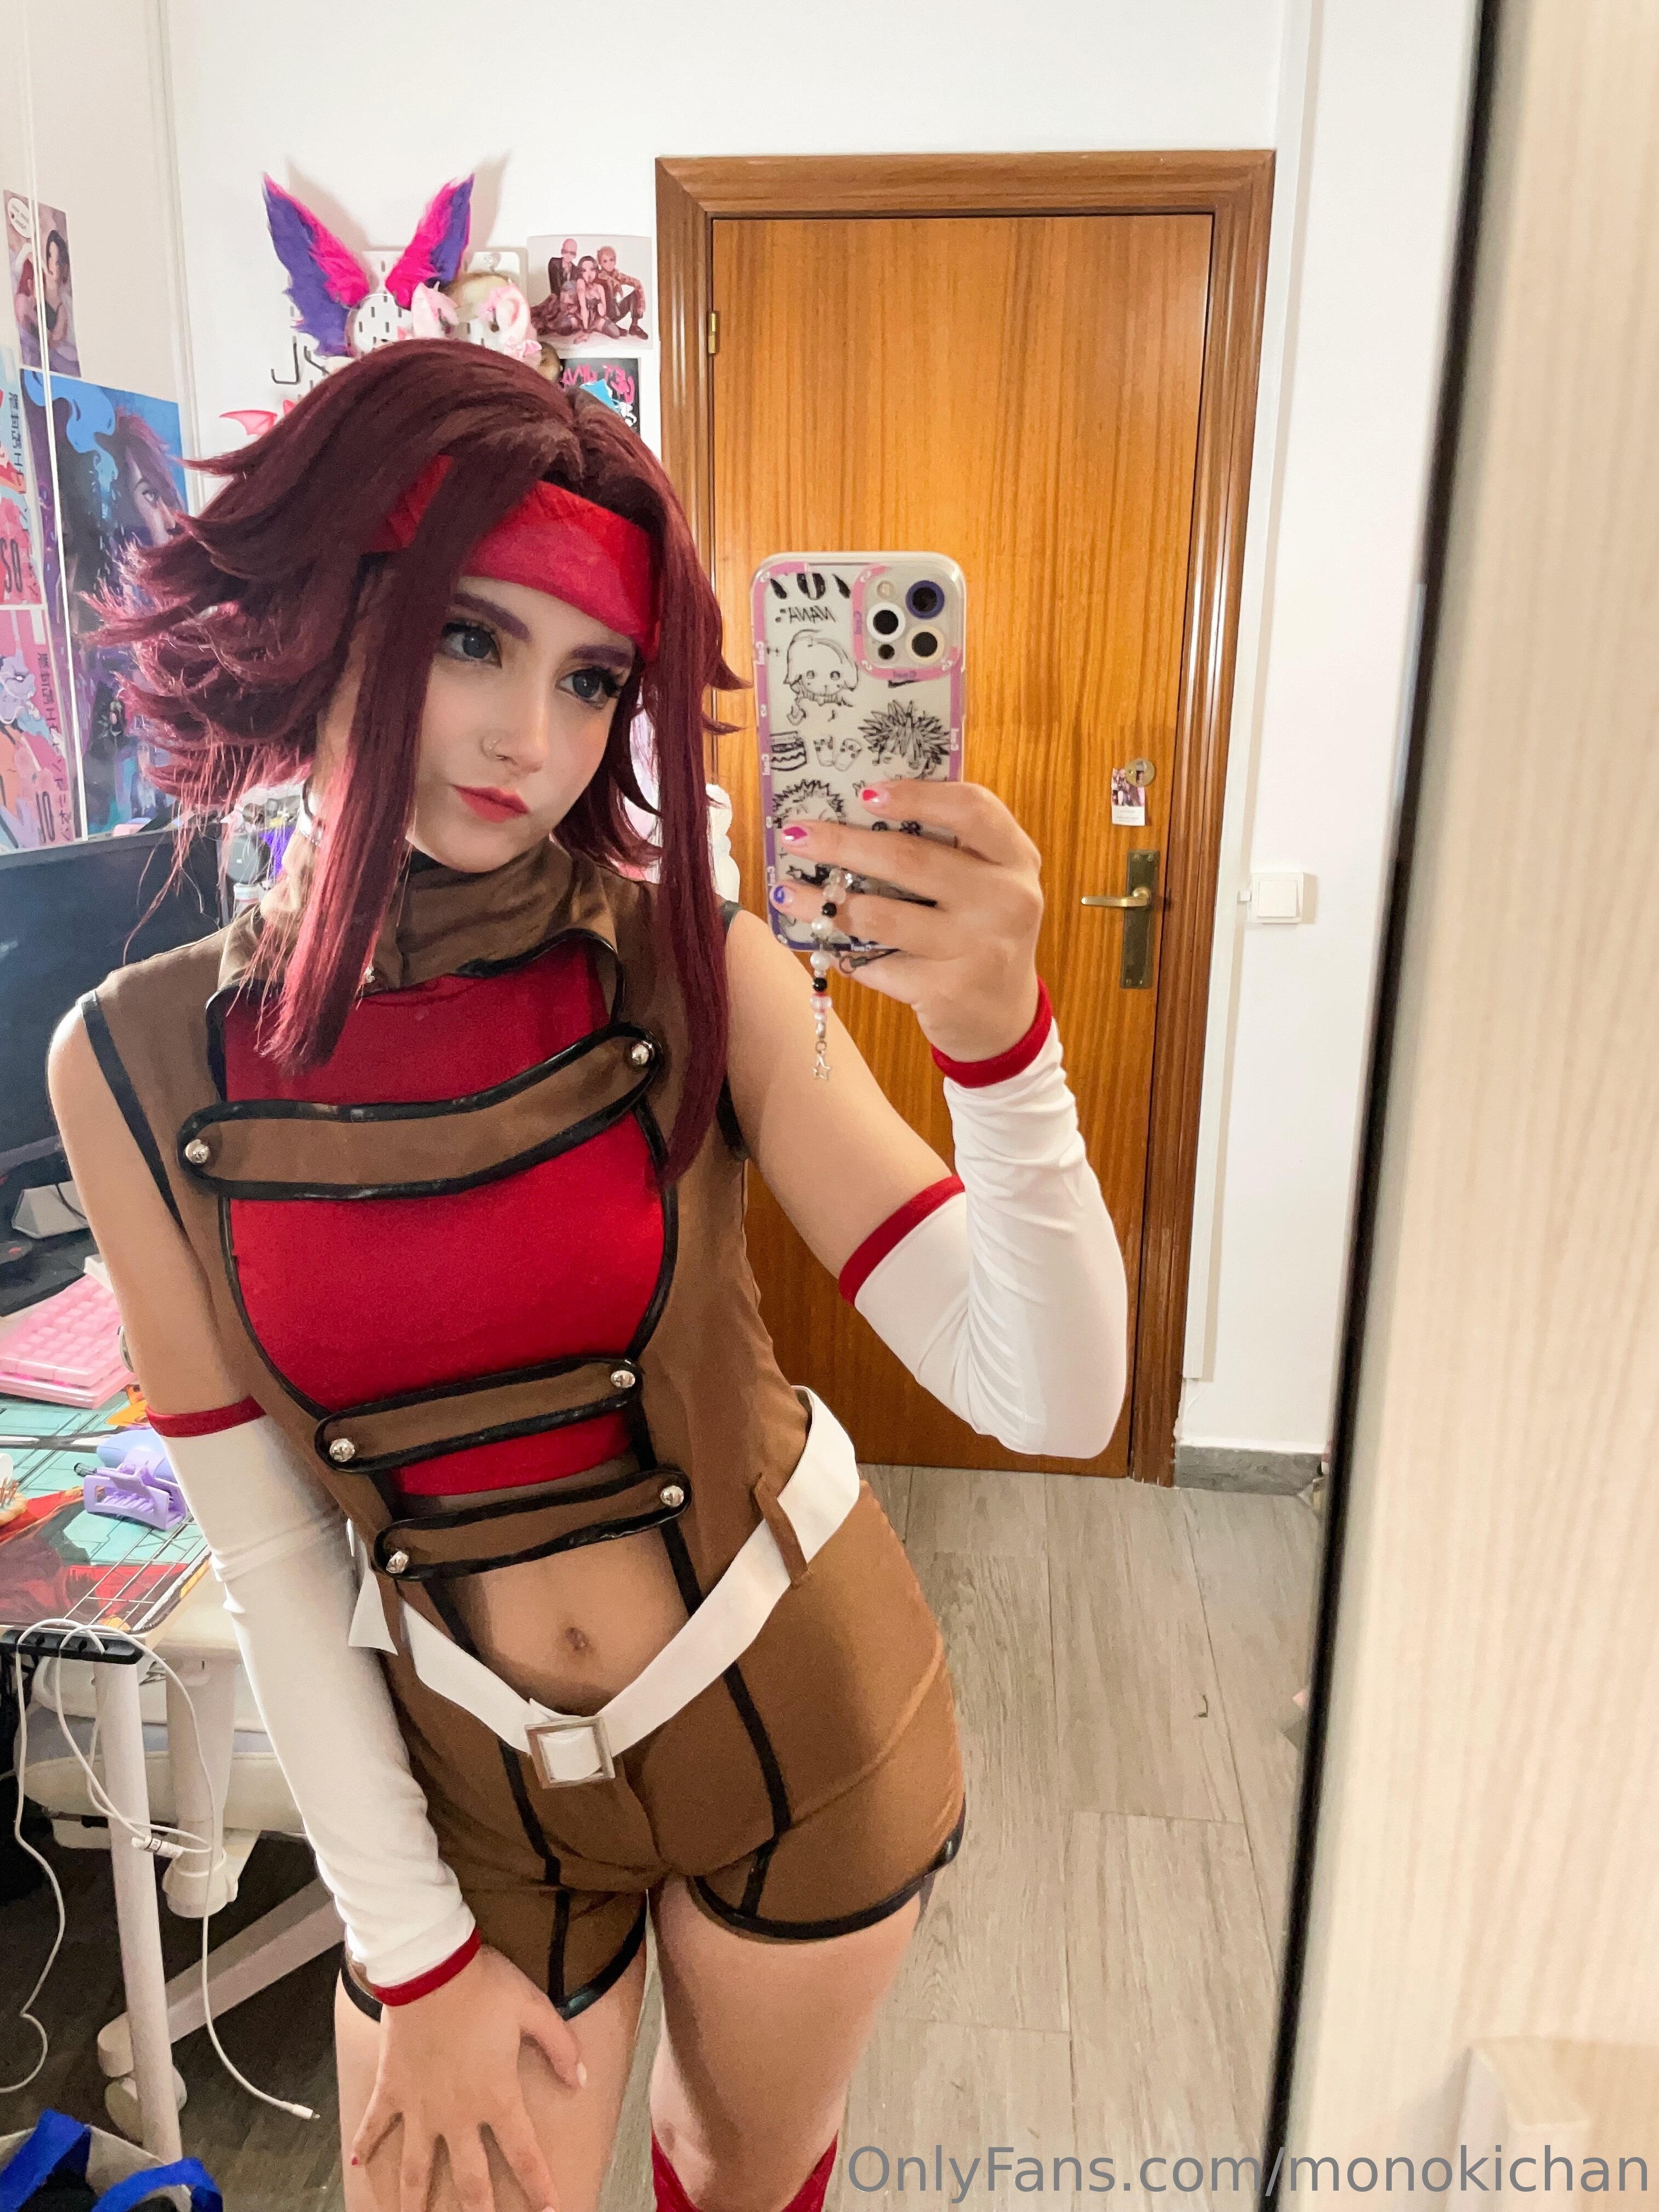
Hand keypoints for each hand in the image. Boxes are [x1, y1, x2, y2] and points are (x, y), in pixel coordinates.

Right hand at [353, 1944, 584, 2210]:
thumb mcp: (534, 2009)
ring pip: (416, 2168)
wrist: (430, 1967)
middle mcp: (457, 2114)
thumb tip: (581, 2081)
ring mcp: (420, 2106)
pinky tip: (356, 2167)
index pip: (524, 2153)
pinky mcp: (391, 2089)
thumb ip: (560, 2047)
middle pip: (469, 2178)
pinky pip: (375, 2124)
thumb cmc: (484, 1985)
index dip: (539, 2187)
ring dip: (414, 2202)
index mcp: (496, 2097)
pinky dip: (364, 2145)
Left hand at [771, 779, 1043, 1062]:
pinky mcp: (946, 990)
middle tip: (797, 835)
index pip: (972, 809)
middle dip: (843, 844)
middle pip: (912, 859)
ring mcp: (977, 948)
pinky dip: (845, 952)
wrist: (1003, 1016)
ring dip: (823, 904)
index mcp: (1015, 858)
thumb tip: (855, 816)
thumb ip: (946, 849)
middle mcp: (1006, 900)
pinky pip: (878, 963)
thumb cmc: (980, 932)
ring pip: (882, 916)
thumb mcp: (985, 884)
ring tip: (786, 891)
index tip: (865, 793)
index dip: (917, 796)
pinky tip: (822, 941)